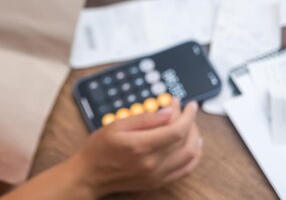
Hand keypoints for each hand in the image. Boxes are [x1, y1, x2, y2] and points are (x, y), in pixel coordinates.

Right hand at [71, 99, 201, 197]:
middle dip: (191, 123)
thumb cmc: (100, 148)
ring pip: (190, 157)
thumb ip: (144, 118)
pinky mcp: (158, 182)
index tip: (188, 105)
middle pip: (185, 142)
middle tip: (186, 111)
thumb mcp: (117, 125)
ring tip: (191, 125)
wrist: (90, 175)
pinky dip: (193, 156)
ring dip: (195, 138)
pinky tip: (192, 145)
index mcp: (140, 146)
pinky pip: (185, 170)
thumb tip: (168, 111)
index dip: (187, 115)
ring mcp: (156, 175)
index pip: (176, 130)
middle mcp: (151, 164)